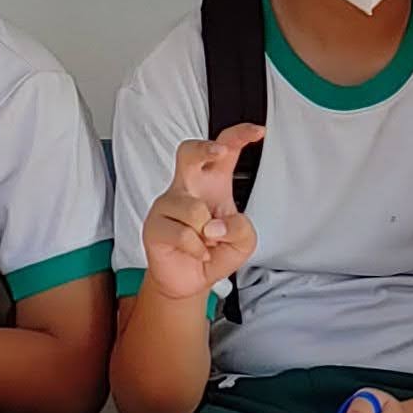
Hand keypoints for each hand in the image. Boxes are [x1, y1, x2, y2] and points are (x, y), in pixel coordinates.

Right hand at [142, 126, 262, 303]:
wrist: (189, 280)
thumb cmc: (215, 252)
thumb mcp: (243, 241)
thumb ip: (241, 228)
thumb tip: (215, 225)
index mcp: (213, 182)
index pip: (224, 149)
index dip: (240, 136)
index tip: (258, 132)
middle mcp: (188, 186)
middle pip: (188, 152)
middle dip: (204, 148)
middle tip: (220, 153)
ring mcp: (168, 204)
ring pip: (194, 209)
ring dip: (207, 234)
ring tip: (206, 244)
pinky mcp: (154, 224)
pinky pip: (183, 234)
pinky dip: (197, 249)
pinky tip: (197, 252)